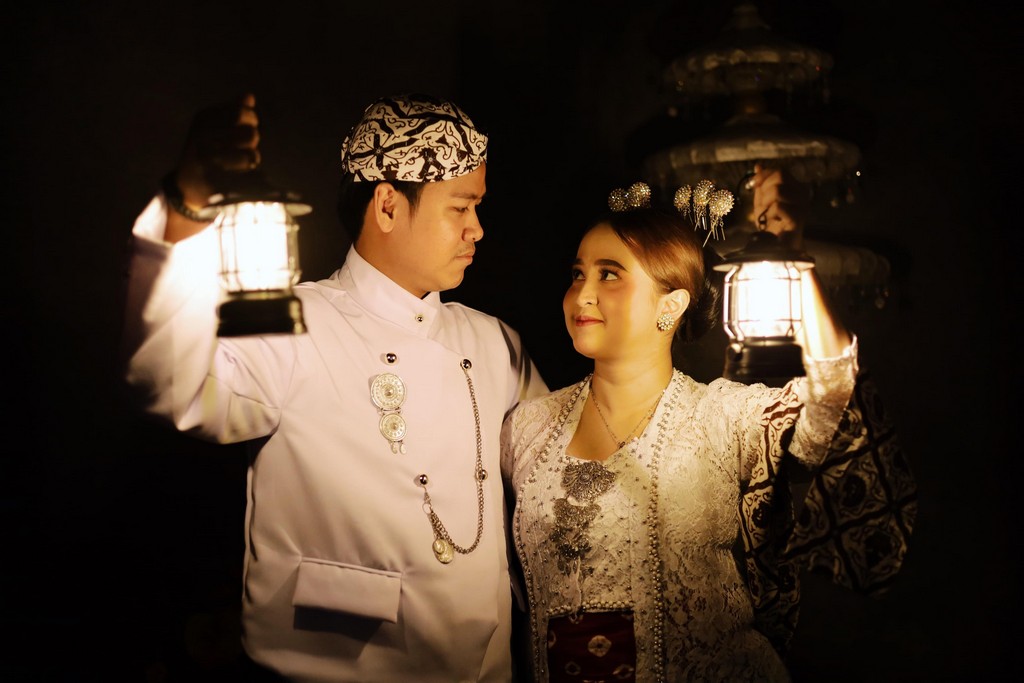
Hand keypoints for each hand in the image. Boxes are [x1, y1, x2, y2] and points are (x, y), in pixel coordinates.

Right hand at [174, 92, 260, 210]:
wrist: (187, 185)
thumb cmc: (206, 151)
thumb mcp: (212, 126)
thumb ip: (232, 110)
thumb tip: (249, 96)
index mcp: (203, 119)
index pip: (241, 111)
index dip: (251, 119)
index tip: (244, 127)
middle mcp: (202, 137)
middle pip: (251, 133)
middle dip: (252, 141)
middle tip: (241, 147)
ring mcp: (208, 160)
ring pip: (251, 155)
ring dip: (251, 159)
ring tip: (239, 162)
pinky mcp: (216, 182)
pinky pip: (247, 177)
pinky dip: (250, 176)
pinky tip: (238, 175)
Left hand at [749, 163, 810, 246]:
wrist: (777, 246)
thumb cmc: (771, 223)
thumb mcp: (762, 201)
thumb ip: (761, 184)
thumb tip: (758, 166)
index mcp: (795, 187)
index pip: (780, 170)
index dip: (764, 175)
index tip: (754, 185)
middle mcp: (802, 193)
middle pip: (780, 176)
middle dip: (764, 189)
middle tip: (763, 205)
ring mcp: (802, 205)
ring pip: (778, 190)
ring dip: (766, 202)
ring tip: (768, 214)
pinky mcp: (798, 217)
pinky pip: (778, 206)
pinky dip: (769, 213)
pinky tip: (773, 221)